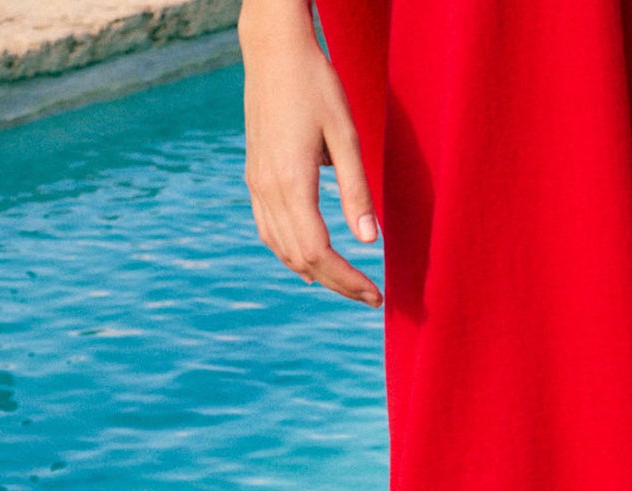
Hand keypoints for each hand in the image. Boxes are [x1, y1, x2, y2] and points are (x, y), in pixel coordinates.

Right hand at [238, 0, 380, 304]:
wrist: (273, 51)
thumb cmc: (315, 85)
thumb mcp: (346, 135)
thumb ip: (357, 190)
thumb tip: (371, 240)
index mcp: (291, 183)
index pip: (319, 253)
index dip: (348, 280)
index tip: (376, 295)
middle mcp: (268, 190)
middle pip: (302, 260)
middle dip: (338, 285)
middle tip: (371, 299)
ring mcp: (257, 186)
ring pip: (283, 251)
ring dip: (316, 274)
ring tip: (348, 285)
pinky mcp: (255, 178)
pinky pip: (269, 232)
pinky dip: (291, 255)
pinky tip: (310, 263)